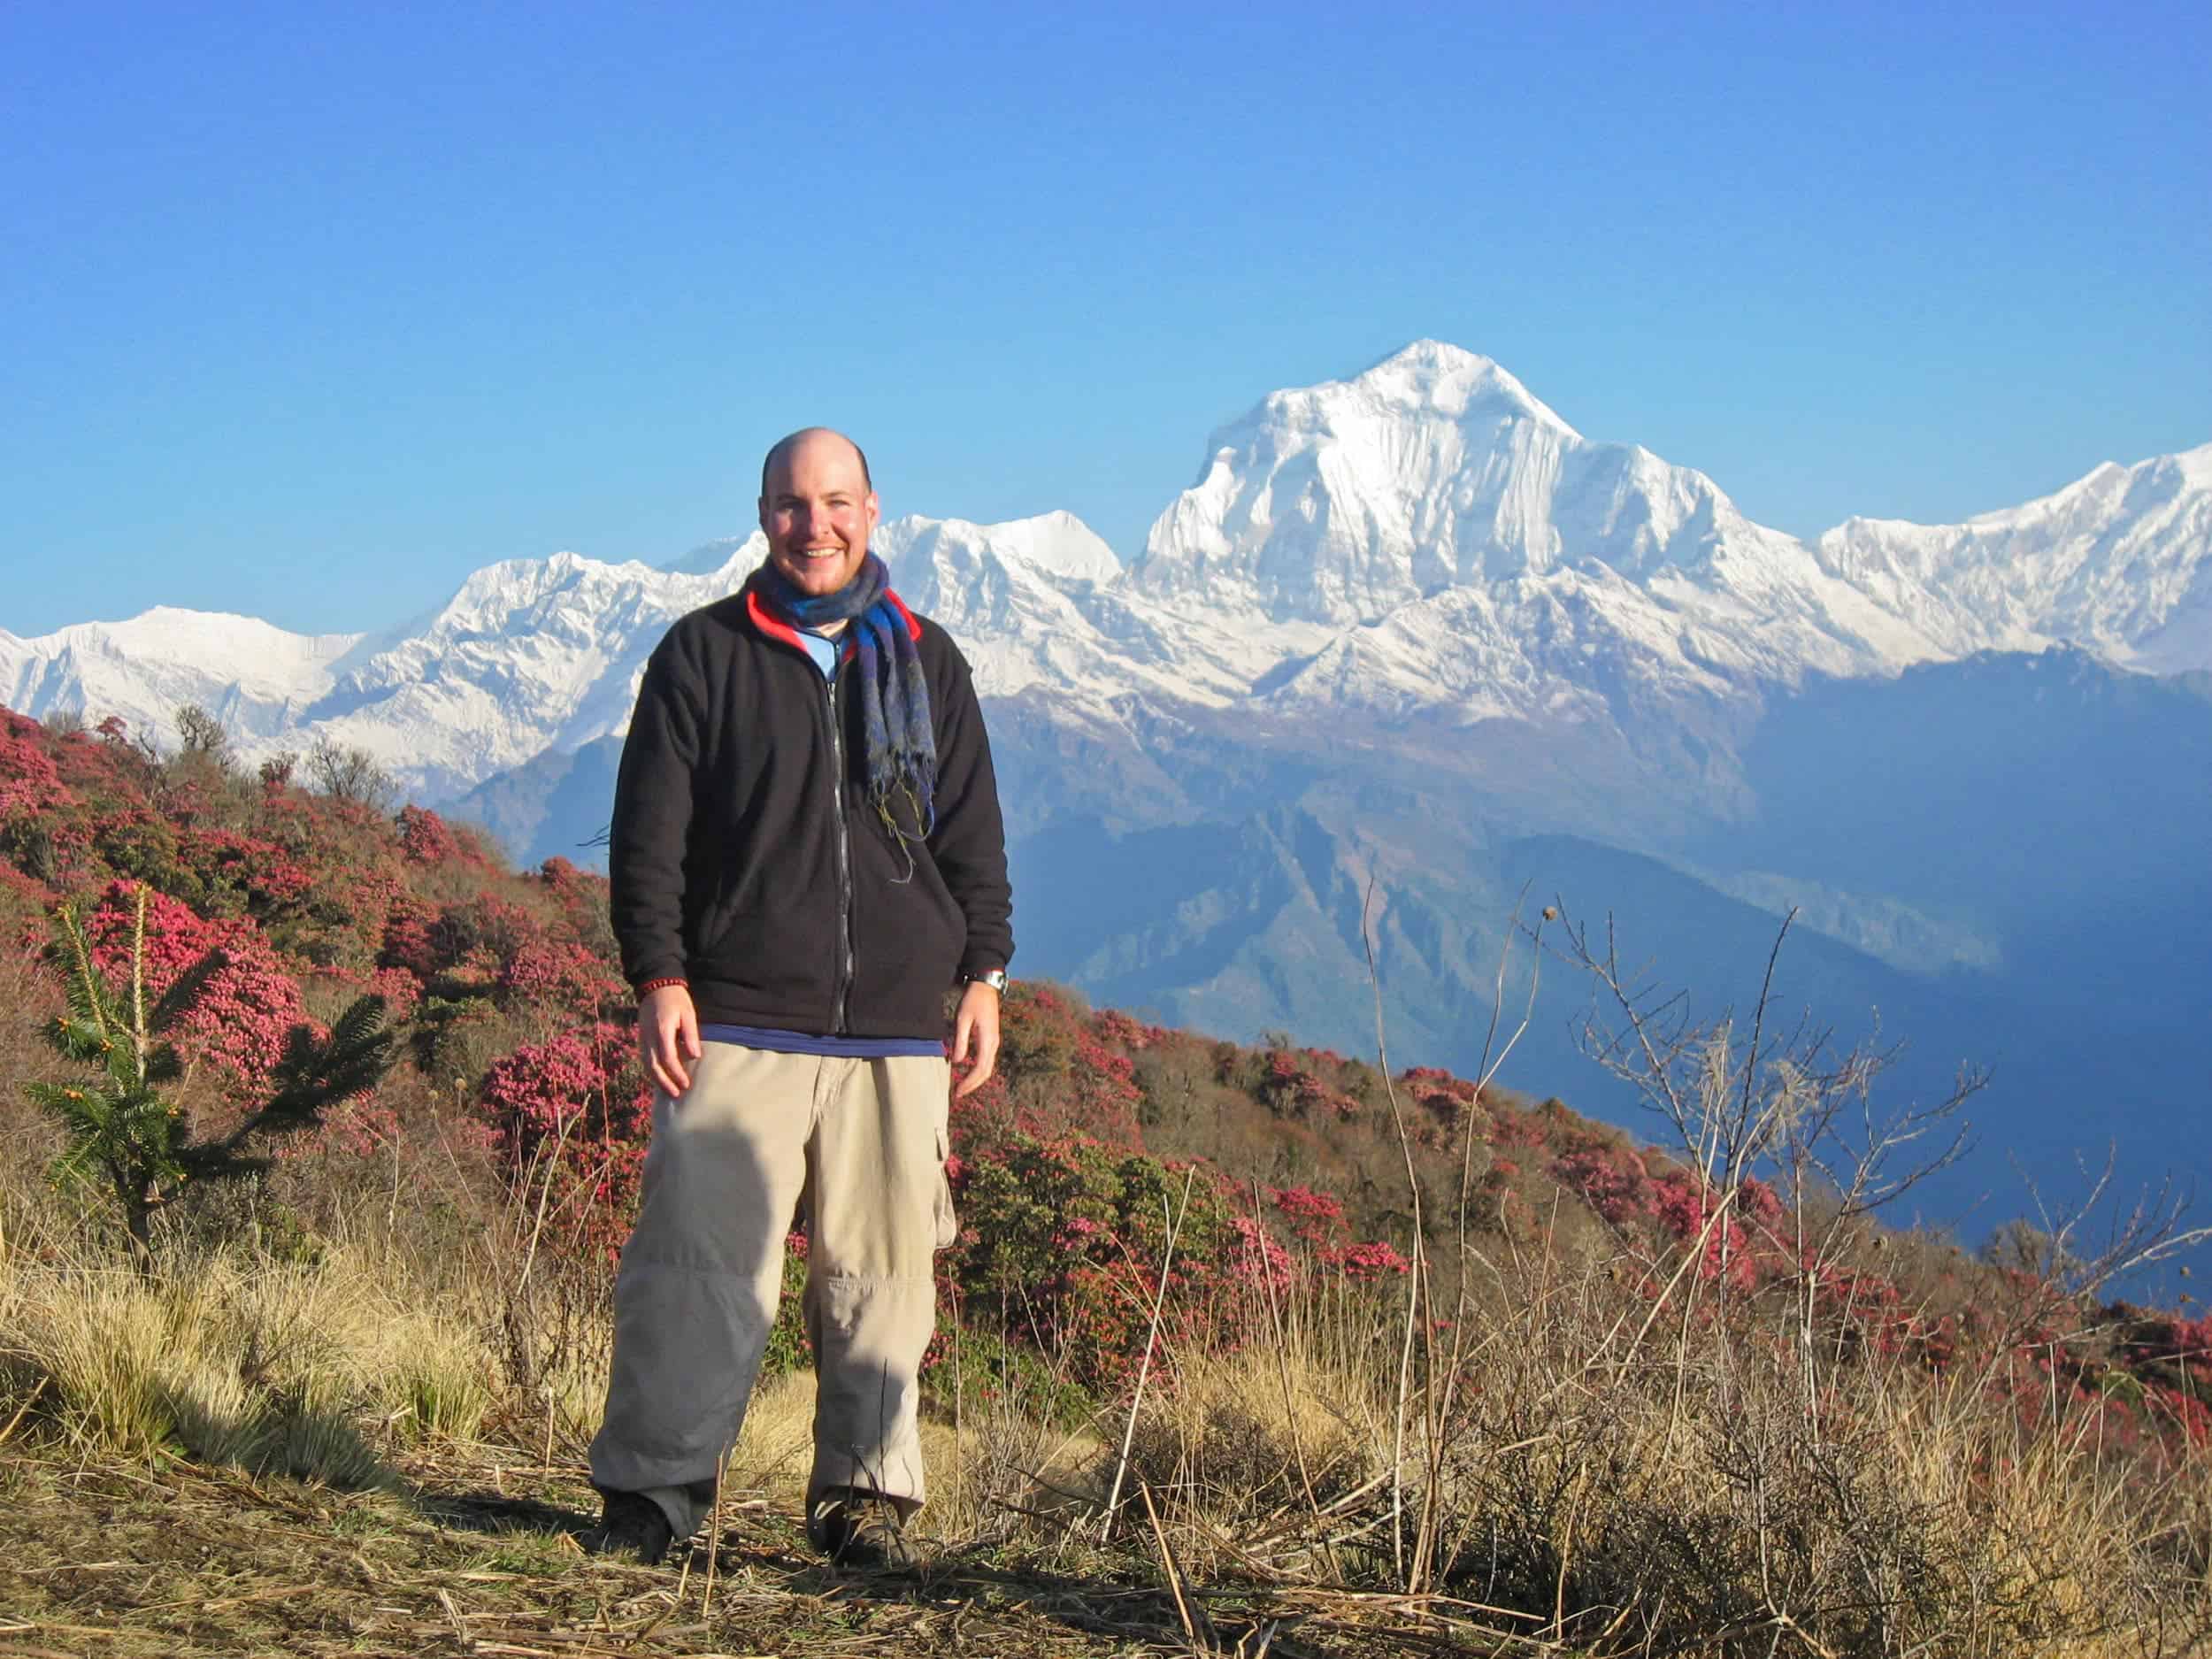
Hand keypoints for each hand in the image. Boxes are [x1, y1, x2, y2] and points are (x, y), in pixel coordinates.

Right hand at [638, 983, 700, 1097]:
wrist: (655, 984)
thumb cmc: (676, 999)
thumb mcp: (688, 1013)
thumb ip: (690, 1035)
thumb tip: (695, 1056)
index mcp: (662, 1030)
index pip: (668, 1058)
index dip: (676, 1073)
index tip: (686, 1084)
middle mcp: (649, 1036)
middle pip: (653, 1066)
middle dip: (664, 1082)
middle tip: (676, 1094)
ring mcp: (642, 1037)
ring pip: (646, 1064)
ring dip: (656, 1080)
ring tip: (668, 1091)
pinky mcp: (641, 1038)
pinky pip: (644, 1058)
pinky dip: (651, 1071)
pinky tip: (659, 1078)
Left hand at [951, 978, 1000, 1098]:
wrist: (986, 987)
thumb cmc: (972, 1001)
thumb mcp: (962, 1019)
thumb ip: (961, 1040)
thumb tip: (959, 1062)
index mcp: (988, 1040)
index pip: (980, 1068)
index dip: (970, 1082)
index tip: (958, 1091)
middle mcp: (994, 1044)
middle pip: (986, 1072)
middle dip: (973, 1085)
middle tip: (958, 1093)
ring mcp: (994, 1042)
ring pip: (987, 1067)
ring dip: (975, 1079)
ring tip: (962, 1086)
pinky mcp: (991, 1039)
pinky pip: (986, 1060)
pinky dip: (978, 1070)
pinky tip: (967, 1072)